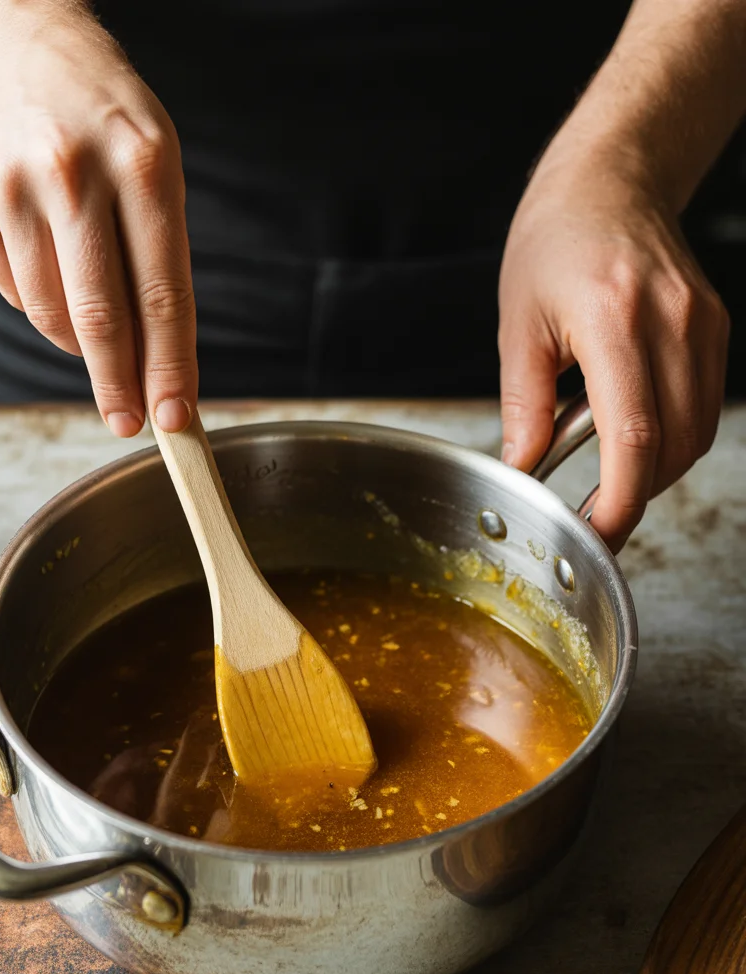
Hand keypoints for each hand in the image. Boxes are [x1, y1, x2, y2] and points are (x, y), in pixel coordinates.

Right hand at [0, 13, 194, 434]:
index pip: (161, 293)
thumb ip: (161, 265)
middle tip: (128, 421)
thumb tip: (156, 369)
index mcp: (143, 166)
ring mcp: (14, 189)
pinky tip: (56, 267)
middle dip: (118, 385)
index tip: (174, 418)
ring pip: (52, 315)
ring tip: (97, 321)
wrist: (25, 56)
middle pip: (99, 316)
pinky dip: (45, 305)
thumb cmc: (112, 130)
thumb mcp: (161, 174)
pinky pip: (17, 294)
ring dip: (81, 343)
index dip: (168, 366)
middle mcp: (73, 174)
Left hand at [498, 156, 727, 551]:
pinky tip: (634, 435)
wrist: (610, 180)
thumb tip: (521, 469)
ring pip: (697, 434)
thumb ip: (521, 405)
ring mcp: (703, 324)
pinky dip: (672, 438)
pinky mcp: (715, 328)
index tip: (598, 533)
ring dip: (656, 472)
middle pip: (674, 445)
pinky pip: (704, 406)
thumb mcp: (517, 325)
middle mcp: (672, 321)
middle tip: (595, 516)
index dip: (621, 500)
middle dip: (636, 495)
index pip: (634, 435)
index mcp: (614, 318)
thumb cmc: (553, 242)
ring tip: (610, 477)